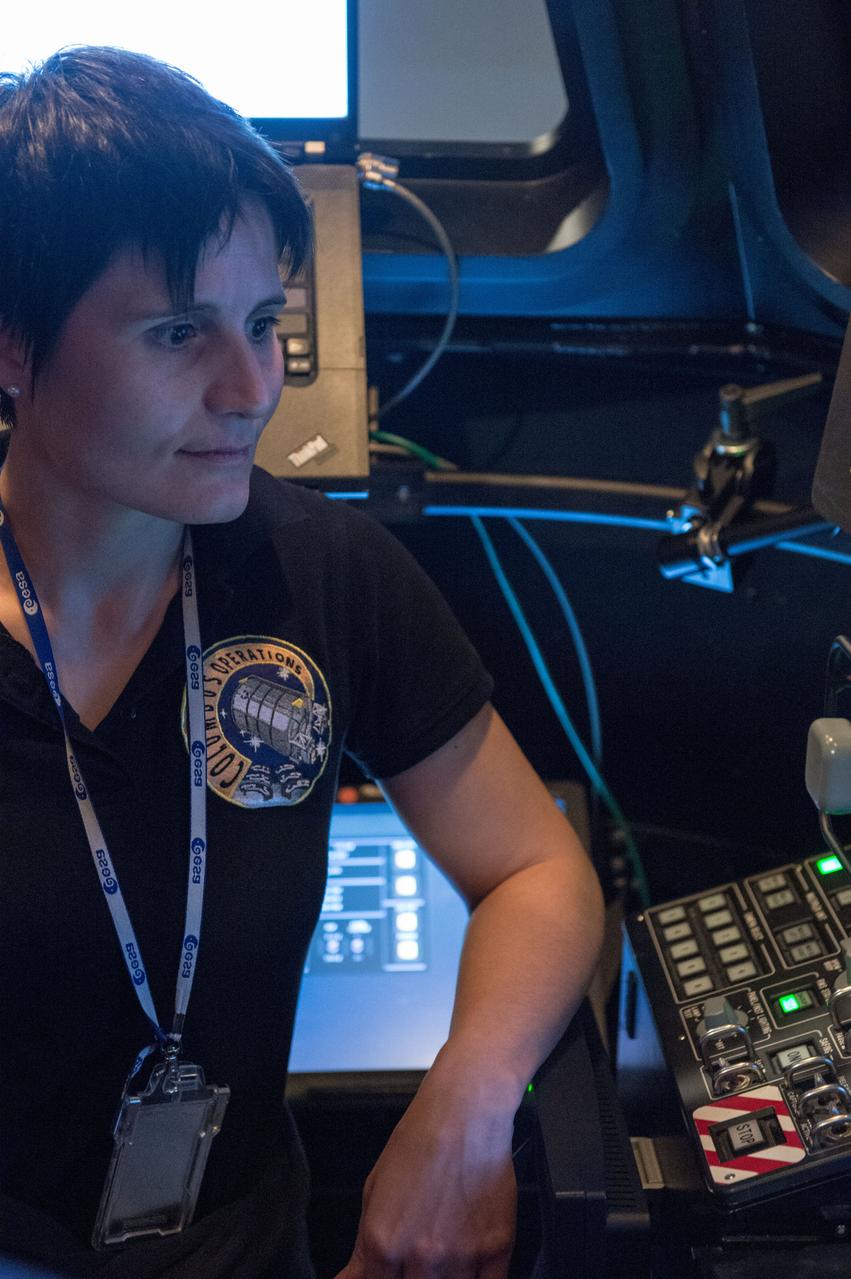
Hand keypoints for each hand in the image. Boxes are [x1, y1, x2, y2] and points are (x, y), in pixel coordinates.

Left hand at [334, 1065, 516, 1278]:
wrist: (464, 1111)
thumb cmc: (419, 1141)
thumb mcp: (373, 1190)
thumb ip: (363, 1250)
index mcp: (383, 1243)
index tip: (395, 1272)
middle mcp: (420, 1257)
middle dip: (414, 1278)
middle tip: (422, 1253)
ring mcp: (461, 1256)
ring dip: (445, 1278)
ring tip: (446, 1245)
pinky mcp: (496, 1248)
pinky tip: (470, 1261)